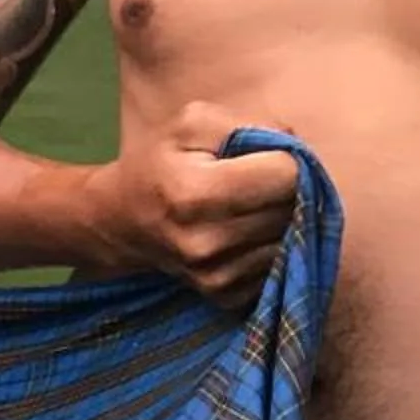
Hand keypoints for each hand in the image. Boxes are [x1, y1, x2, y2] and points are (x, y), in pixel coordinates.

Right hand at [76, 99, 297, 306]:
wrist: (118, 221)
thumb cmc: (159, 163)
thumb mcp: (191, 123)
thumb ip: (249, 124)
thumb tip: (300, 150)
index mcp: (195, 194)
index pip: (288, 174)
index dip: (287, 158)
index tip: (266, 156)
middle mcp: (208, 242)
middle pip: (295, 207)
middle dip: (288, 188)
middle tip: (259, 179)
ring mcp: (217, 275)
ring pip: (293, 237)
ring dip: (282, 218)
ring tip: (250, 206)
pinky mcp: (226, 296)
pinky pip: (279, 264)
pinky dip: (270, 245)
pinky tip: (244, 234)